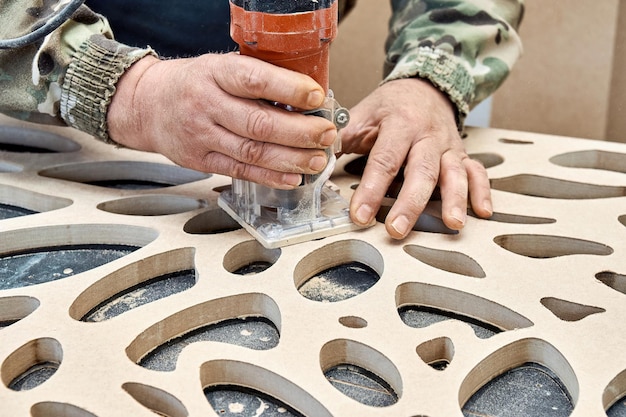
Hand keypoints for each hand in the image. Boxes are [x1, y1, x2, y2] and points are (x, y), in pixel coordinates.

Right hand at [107, 53, 336, 188]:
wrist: (147, 105)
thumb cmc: (193, 83)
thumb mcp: (220, 66)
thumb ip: (256, 78)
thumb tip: (306, 95)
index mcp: (214, 73)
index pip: (254, 79)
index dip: (289, 89)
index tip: (316, 97)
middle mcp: (205, 104)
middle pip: (258, 123)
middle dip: (299, 132)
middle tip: (326, 134)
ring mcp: (201, 136)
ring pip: (252, 152)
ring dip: (290, 158)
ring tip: (316, 159)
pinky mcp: (200, 161)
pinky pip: (240, 171)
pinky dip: (270, 176)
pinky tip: (293, 177)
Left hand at [340, 78, 492, 238]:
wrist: (425, 86)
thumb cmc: (390, 105)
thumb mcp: (363, 113)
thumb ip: (342, 136)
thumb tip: (316, 157)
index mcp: (400, 123)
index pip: (385, 159)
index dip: (372, 189)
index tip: (360, 215)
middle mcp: (428, 134)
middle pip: (421, 170)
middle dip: (410, 202)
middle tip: (397, 229)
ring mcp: (448, 146)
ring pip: (454, 173)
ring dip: (454, 199)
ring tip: (452, 224)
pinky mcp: (462, 154)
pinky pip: (477, 172)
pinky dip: (482, 192)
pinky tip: (481, 213)